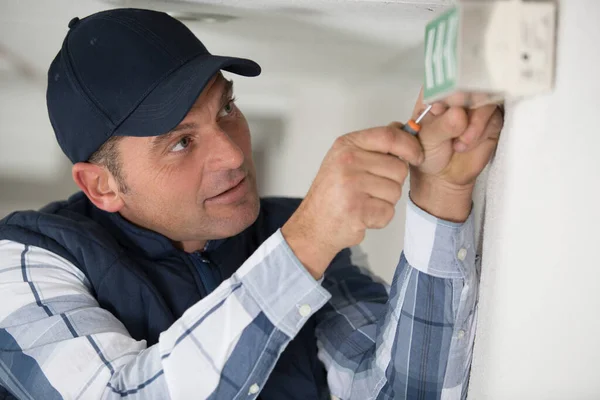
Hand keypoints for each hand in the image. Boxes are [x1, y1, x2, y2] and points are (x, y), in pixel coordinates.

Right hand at [282, 125, 423, 278]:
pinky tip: (363, 215)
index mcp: (347, 145)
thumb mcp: (346, 158)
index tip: (417, 156)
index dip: (410, 146)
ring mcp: (351, 186)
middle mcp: (347, 162)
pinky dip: (379, 218)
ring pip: (395, 191)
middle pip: (398, 167)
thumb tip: (401, 128)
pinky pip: (388, 212)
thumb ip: (374, 144)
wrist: (313, 225)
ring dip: (385, 201)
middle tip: (371, 189)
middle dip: (392, 182)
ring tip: (364, 201)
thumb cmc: (332, 193)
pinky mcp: (356, 209)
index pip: (389, 136)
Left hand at [410, 91, 503, 221]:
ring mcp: (475, 106)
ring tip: (458, 143)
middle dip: (466, 102)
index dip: (450, 85)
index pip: (446, 75)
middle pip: (471, 83)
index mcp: (435, 92)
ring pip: (484, 100)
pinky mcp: (490, 120)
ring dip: (473, 123)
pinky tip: (465, 145)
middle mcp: (457, 95)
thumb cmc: (428, 152)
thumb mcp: (426, 139)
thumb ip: (440, 126)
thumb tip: (458, 114)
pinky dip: (479, 132)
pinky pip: (493, 118)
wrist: (442, 175)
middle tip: (457, 118)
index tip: (448, 102)